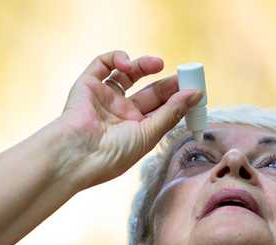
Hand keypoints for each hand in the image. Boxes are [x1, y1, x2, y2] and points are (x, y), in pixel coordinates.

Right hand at [55, 50, 201, 189]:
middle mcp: (120, 114)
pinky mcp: (87, 85)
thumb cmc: (113, 153)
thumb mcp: (149, 135)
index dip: (177, 98)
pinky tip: (127, 63)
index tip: (194, 89)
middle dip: (167, 83)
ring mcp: (103, 98)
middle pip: (149, 92)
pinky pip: (102, 64)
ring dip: (143, 66)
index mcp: (135, 131)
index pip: (161, 110)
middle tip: (183, 74)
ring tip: (157, 64)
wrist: (78, 154)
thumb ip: (171, 112)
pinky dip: (116, 58)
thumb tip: (197, 94)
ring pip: (127, 75)